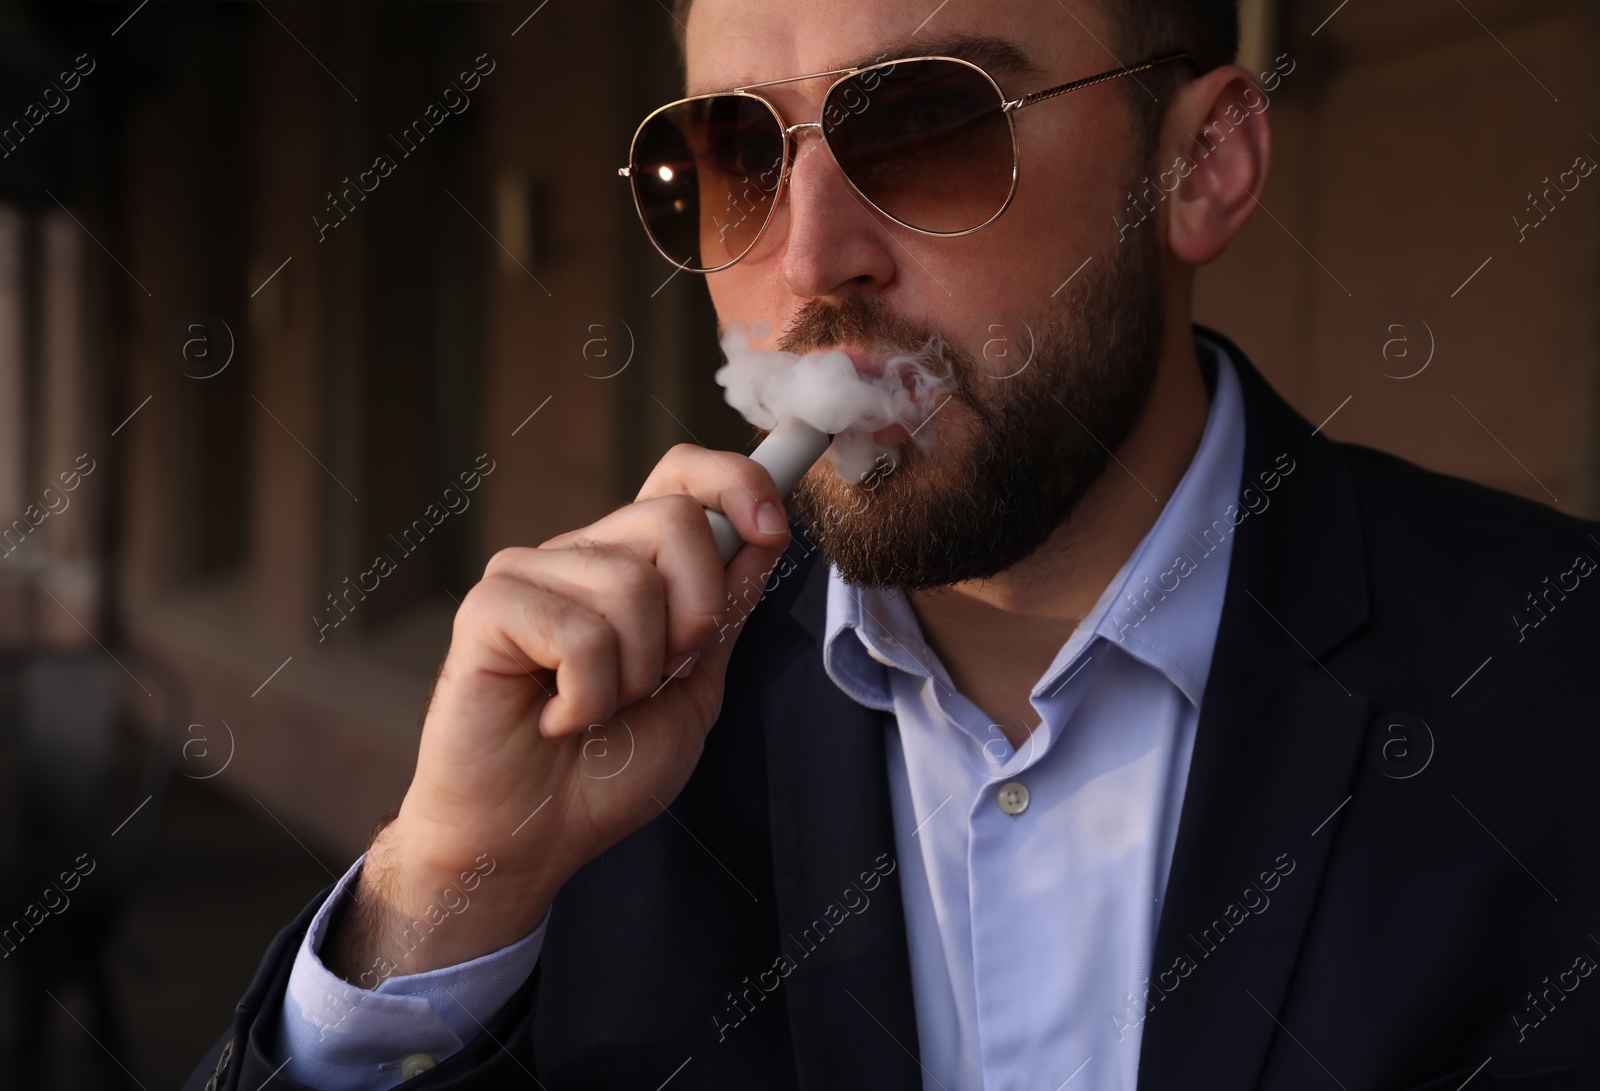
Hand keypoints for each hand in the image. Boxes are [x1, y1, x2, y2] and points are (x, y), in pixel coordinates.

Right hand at [323, 444, 791, 984]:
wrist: (528, 841)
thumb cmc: (602, 773)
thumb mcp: (694, 690)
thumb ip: (725, 612)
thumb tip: (764, 535)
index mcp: (630, 564)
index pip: (682, 474)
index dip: (736, 480)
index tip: (772, 528)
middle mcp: (580, 554)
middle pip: (674, 518)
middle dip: (694, 615)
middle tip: (656, 681)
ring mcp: (530, 574)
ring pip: (630, 582)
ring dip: (634, 674)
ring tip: (594, 712)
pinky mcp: (488, 607)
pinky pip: (579, 630)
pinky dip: (586, 696)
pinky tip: (556, 719)